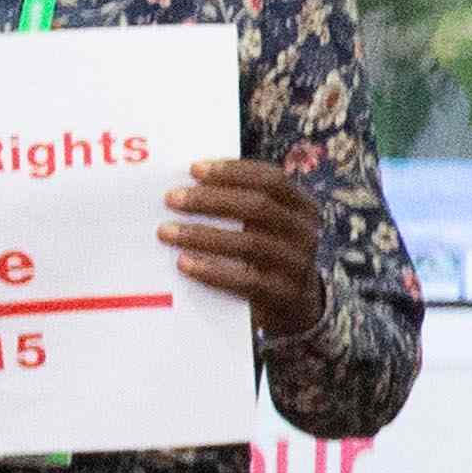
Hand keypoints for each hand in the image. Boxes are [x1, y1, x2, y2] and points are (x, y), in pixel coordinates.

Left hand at [162, 156, 323, 333]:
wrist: (292, 303)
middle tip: (171, 199)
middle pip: (260, 207)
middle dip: (211, 200)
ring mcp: (298, 265)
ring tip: (166, 232)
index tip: (194, 170)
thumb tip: (184, 185)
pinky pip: (247, 281)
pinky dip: (212, 271)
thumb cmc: (264, 253)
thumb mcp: (263, 225)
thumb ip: (239, 203)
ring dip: (203, 235)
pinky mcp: (284, 295)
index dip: (233, 171)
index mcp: (301, 206)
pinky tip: (183, 263)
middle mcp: (305, 233)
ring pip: (251, 243)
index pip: (272, 179)